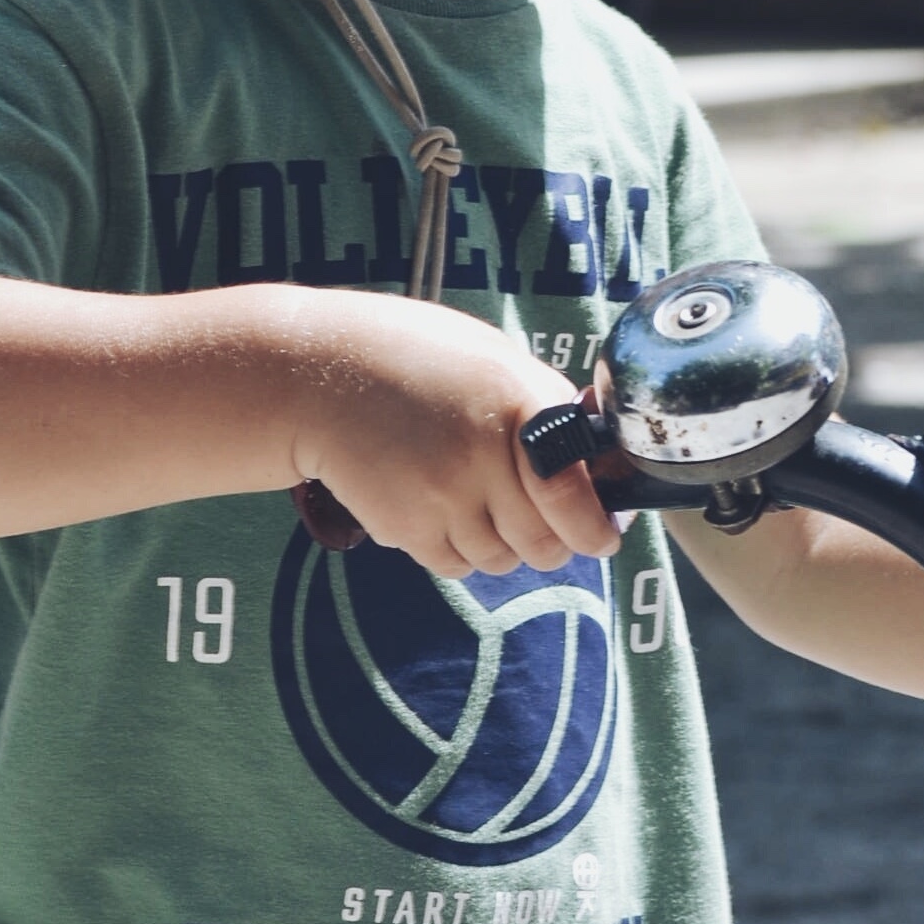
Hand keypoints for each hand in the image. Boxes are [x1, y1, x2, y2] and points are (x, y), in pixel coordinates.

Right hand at [290, 292, 618, 579]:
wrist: (321, 375)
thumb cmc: (416, 358)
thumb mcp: (495, 359)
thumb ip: (546, 405)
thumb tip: (595, 459)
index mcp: (516, 403)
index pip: (573, 490)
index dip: (595, 525)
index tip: (603, 534)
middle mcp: (482, 456)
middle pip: (544, 543)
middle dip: (555, 542)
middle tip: (545, 523)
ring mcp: (442, 497)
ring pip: (502, 561)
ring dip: (505, 545)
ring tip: (480, 500)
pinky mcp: (406, 528)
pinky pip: (456, 566)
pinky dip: (461, 550)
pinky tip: (443, 507)